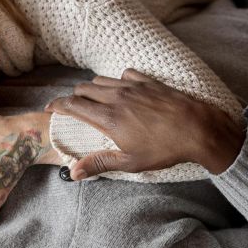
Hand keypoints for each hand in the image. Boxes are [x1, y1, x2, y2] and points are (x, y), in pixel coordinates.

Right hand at [44, 69, 243, 179]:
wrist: (197, 128)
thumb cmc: (165, 149)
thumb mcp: (131, 162)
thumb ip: (100, 164)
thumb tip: (74, 173)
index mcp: (108, 118)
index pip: (73, 105)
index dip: (57, 105)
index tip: (49, 108)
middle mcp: (116, 98)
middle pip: (84, 88)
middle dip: (74, 96)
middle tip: (73, 107)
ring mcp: (133, 87)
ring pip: (101, 80)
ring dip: (93, 88)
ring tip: (95, 99)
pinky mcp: (148, 82)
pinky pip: (125, 74)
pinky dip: (118, 81)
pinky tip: (123, 89)